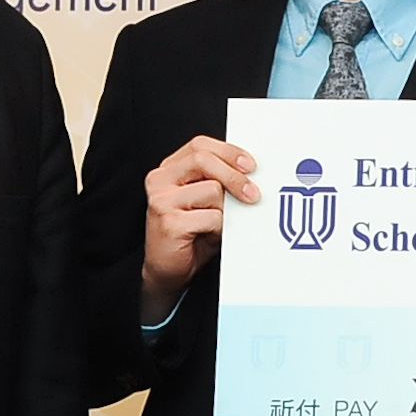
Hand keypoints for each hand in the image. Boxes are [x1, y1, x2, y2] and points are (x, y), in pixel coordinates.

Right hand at [141, 137, 260, 323]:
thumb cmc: (192, 234)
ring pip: (212, 190)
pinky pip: (211, 217)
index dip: (228, 152)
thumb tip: (253, 173)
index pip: (200, 146)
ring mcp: (161, 200)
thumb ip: (220, 181)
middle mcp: (161, 180)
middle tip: (254, 194)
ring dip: (226, 209)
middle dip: (235, 176)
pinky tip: (213, 235)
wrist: (168, 270)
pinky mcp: (168, 221)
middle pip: (204, 160)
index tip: (251, 165)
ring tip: (220, 223)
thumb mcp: (207, 201)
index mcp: (170, 169)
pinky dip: (220, 228)